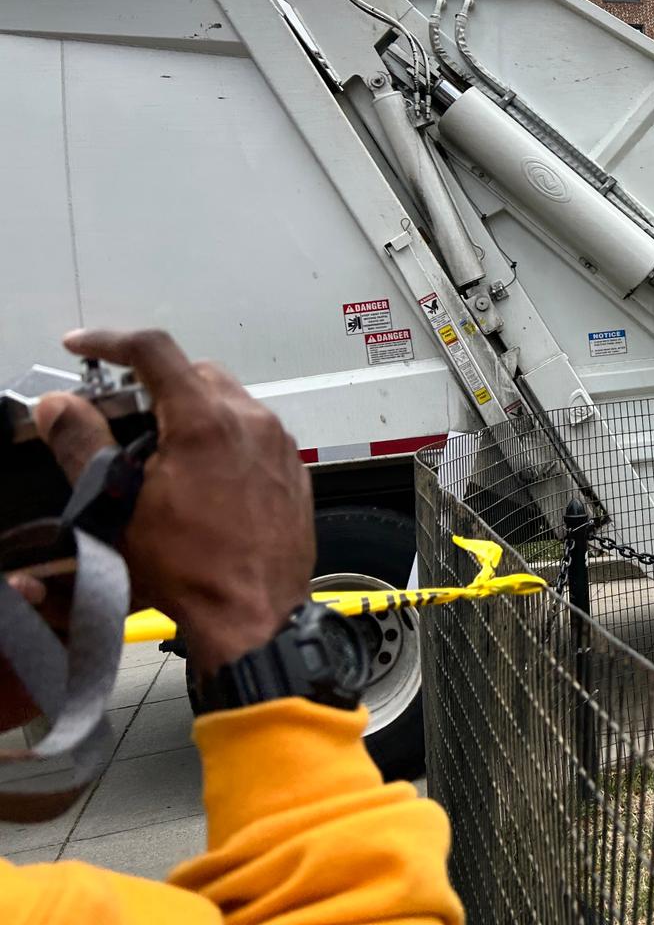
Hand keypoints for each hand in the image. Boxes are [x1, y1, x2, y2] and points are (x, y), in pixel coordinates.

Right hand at [32, 330, 313, 676]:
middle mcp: (252, 421)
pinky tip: (202, 476)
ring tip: (160, 451)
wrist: (254, 614)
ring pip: (230, 401)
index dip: (110, 341)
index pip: (154, 351)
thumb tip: (59, 405)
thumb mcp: (117, 506)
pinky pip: (255, 434)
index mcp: (206, 420)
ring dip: (192, 410)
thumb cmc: (189, 569)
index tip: (83, 347)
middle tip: (122, 411)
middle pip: (197, 373)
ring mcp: (279, 445)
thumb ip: (84, 445)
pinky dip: (224, 438)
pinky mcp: (293, 470)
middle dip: (155, 381)